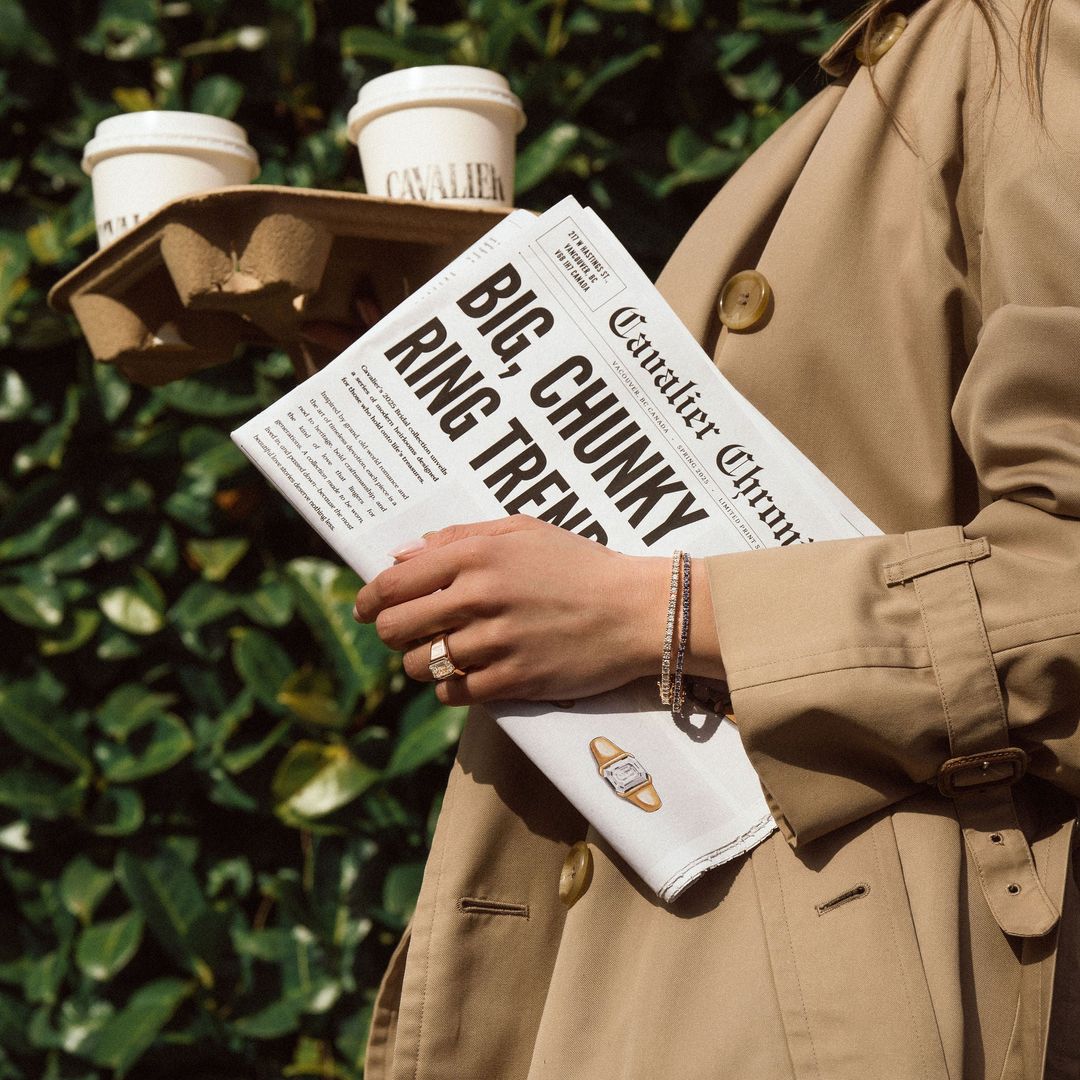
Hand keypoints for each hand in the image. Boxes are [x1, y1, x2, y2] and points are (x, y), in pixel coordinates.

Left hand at [353, 516, 722, 704]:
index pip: (393, 582)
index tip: (363, 608)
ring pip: (420, 664)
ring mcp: (496, 641)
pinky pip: (454, 692)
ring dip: (420, 662)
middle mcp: (480, 596)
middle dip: (391, 633)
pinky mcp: (514, 680)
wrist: (636, 611)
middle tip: (404, 634)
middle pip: (395, 627)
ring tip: (440, 655)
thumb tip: (400, 554)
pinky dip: (451, 687)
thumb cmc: (580, 565)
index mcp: (478, 554)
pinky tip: (467, 675)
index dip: (367, 599)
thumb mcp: (524, 530)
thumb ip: (460, 536)